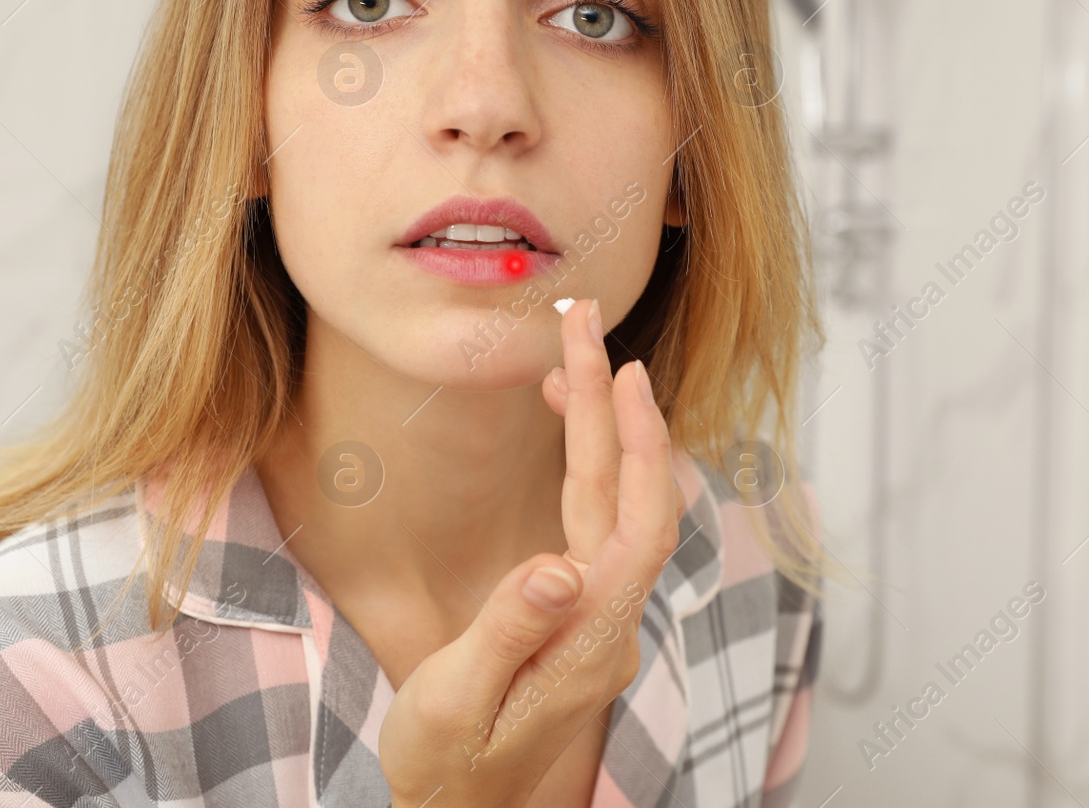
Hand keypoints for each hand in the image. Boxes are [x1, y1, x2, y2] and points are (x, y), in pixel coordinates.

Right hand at [378, 299, 679, 807]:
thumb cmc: (450, 769)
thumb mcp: (456, 705)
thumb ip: (508, 632)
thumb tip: (558, 565)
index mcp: (589, 638)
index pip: (637, 522)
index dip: (637, 442)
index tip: (620, 370)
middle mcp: (608, 621)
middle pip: (633, 497)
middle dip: (616, 406)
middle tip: (586, 326)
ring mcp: (598, 618)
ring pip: (617, 506)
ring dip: (603, 430)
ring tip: (571, 362)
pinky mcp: (579, 615)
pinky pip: (598, 524)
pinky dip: (588, 468)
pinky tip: (568, 435)